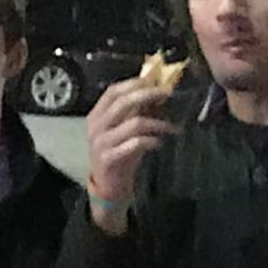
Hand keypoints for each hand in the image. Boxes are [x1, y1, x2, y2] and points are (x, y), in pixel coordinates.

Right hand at [85, 78, 177, 229]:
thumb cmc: (120, 154)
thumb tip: (157, 92)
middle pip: (122, 102)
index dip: (133, 83)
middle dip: (147, 94)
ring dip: (157, 122)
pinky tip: (159, 143)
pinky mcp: (109, 158)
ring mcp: (101, 143)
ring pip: (133, 123)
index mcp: (97, 115)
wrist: (108, 186)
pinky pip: (135, 144)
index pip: (112, 91)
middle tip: (167, 94)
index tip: (154, 80)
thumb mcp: (126, 131)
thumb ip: (136, 112)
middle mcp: (96, 126)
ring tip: (171, 127)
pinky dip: (151, 141)